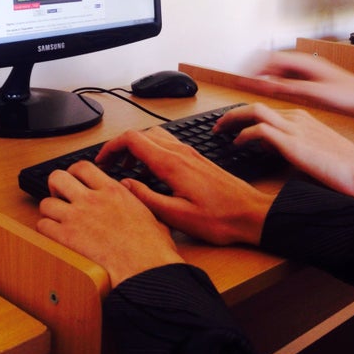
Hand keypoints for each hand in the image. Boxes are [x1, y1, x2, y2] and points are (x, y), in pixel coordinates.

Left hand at [37, 161, 183, 287]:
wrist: (145, 271)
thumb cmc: (153, 248)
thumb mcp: (150, 212)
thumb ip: (135, 197)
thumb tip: (130, 189)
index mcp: (112, 190)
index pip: (82, 166)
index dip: (74, 172)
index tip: (75, 181)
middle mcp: (91, 200)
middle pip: (58, 177)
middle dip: (56, 186)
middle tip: (61, 196)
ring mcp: (77, 217)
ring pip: (46, 202)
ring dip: (50, 210)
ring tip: (57, 218)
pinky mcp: (67, 238)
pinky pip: (43, 225)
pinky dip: (46, 229)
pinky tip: (54, 235)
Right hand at [96, 128, 274, 245]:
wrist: (253, 214)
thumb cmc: (220, 218)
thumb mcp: (177, 216)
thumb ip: (146, 198)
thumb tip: (123, 184)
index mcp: (171, 163)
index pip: (131, 140)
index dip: (111, 147)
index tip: (100, 161)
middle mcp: (179, 152)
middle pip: (140, 135)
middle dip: (120, 147)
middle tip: (110, 167)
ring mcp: (189, 152)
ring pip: (153, 137)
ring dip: (135, 148)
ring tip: (127, 169)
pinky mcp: (196, 158)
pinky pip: (166, 144)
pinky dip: (150, 152)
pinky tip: (151, 172)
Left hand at [215, 103, 353, 197]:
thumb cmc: (341, 166)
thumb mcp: (309, 149)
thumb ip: (287, 143)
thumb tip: (266, 145)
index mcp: (301, 118)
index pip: (264, 111)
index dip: (243, 117)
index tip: (231, 126)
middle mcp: (296, 118)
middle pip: (255, 106)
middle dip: (232, 114)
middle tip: (217, 126)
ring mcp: (294, 128)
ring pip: (254, 111)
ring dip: (232, 119)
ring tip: (219, 130)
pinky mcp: (293, 141)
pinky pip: (259, 130)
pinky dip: (244, 135)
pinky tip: (237, 144)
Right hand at [243, 51, 353, 116]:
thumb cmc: (348, 93)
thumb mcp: (317, 92)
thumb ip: (291, 87)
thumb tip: (268, 85)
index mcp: (302, 62)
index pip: (269, 58)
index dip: (252, 66)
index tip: (242, 77)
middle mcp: (300, 63)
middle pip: (268, 62)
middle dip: (252, 70)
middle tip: (239, 82)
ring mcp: (301, 71)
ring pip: (273, 70)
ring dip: (260, 77)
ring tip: (247, 87)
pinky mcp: (303, 79)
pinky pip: (280, 78)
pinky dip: (270, 83)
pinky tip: (265, 91)